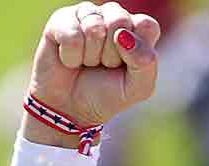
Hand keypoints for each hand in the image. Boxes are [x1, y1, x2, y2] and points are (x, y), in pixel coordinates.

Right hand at [29, 2, 161, 131]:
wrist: (70, 108)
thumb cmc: (106, 94)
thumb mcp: (138, 88)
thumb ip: (146, 62)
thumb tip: (124, 36)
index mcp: (137, 29)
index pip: (146, 25)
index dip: (136, 50)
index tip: (126, 66)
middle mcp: (113, 15)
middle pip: (119, 21)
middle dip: (111, 54)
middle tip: (104, 65)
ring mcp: (87, 14)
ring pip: (94, 28)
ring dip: (90, 56)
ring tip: (87, 63)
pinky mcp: (61, 19)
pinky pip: (71, 35)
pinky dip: (71, 57)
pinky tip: (69, 60)